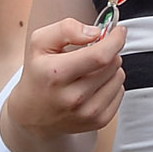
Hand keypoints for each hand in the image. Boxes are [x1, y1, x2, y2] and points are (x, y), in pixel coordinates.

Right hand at [13, 18, 128, 137]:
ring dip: (111, 68)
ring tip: (91, 70)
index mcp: (56, 73)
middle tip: (95, 52)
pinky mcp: (98, 122)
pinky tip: (95, 85)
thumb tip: (95, 33)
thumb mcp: (40, 43)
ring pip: (119, 77)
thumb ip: (66, 29)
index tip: (119, 31)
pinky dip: (112, 84)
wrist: (33, 114)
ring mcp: (87, 113)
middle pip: (112, 64)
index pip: (100, 55)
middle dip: (109, 52)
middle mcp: (73, 97)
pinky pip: (120, 93)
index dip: (115, 40)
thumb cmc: (38, 74)